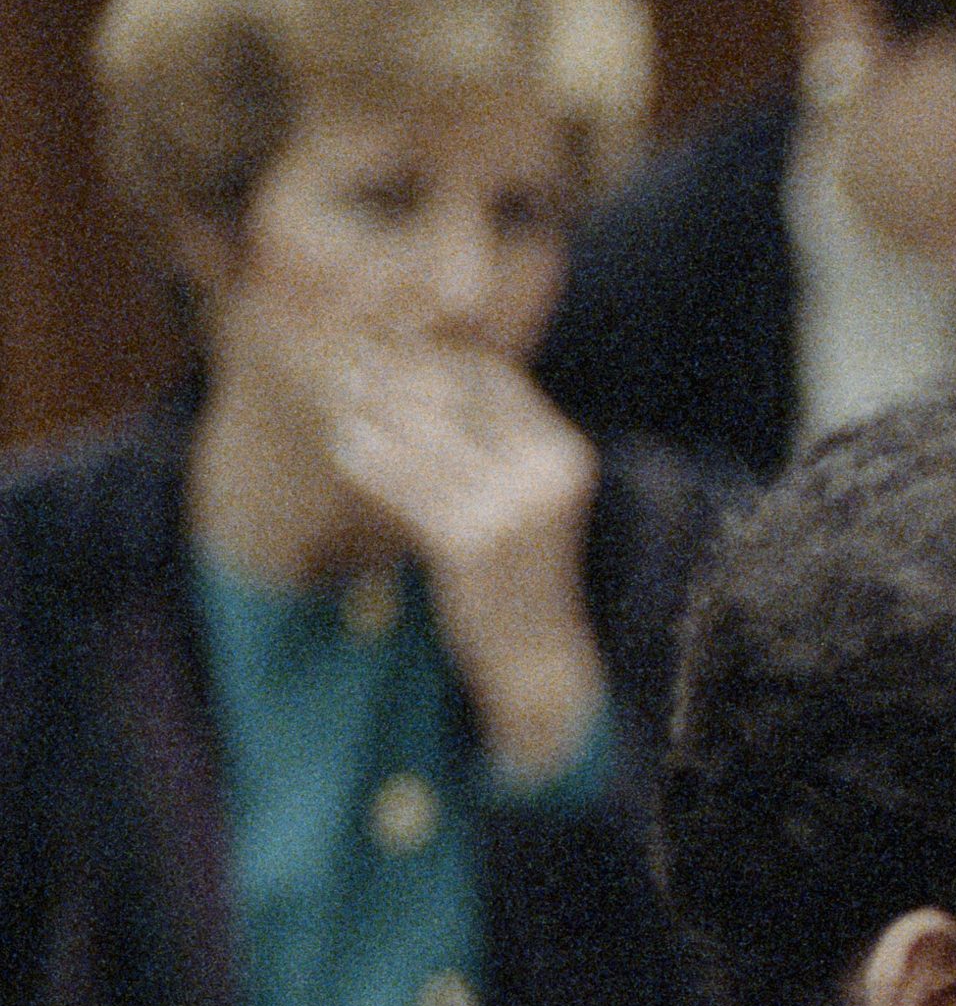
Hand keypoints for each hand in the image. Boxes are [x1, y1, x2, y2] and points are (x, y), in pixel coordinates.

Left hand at [324, 341, 602, 776]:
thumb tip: (431, 370)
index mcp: (565, 454)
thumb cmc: (523, 573)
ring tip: (339, 398)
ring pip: (423, 437)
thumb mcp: (527, 497)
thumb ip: (498, 441)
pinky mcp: (469, 542)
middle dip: (398, 376)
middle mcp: (543, 474)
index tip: (392, 347)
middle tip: (350, 361)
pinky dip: (368, 462)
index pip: (494, 378)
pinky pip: (403, 485)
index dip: (439, 357)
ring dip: (374, 412)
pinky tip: (342, 448)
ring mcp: (509, 509)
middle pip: (455, 399)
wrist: (536, 657)